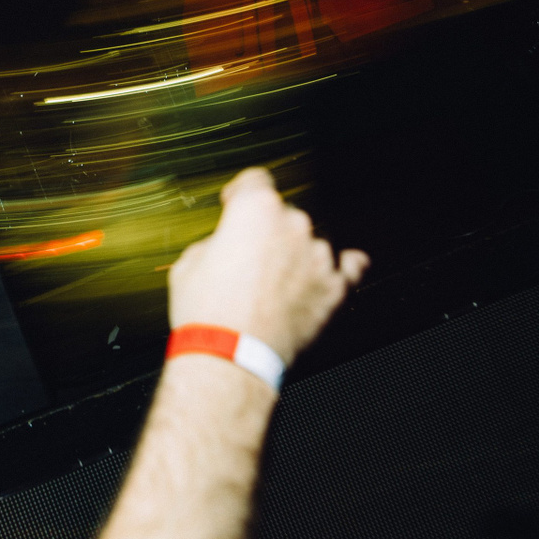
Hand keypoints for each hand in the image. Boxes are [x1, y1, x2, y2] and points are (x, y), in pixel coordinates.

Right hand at [167, 167, 366, 364]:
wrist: (230, 357)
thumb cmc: (206, 310)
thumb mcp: (190, 264)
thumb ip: (216, 243)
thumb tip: (227, 248)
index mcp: (255, 209)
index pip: (255, 182)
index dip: (240, 193)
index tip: (234, 204)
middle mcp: (293, 224)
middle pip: (283, 216)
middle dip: (267, 233)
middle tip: (248, 262)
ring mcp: (318, 256)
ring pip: (310, 244)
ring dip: (296, 256)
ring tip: (275, 285)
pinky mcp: (335, 289)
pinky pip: (349, 268)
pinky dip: (344, 267)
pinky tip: (346, 265)